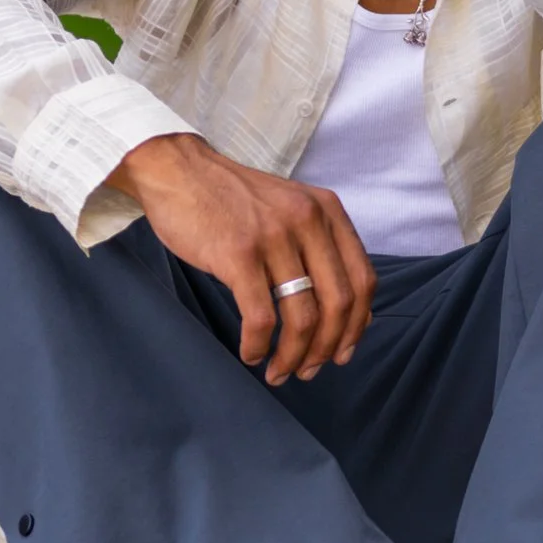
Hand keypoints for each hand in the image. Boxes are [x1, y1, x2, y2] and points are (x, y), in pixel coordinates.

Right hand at [108, 133, 374, 384]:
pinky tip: (251, 354)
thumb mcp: (292, 210)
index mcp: (328, 211)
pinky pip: (261, 316)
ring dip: (294, 355)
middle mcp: (309, 221)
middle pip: (338, 304)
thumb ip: (322, 250)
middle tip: (309, 371)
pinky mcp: (238, 254)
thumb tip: (353, 313)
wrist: (179, 170)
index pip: (363, 280)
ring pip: (302, 316)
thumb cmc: (234, 200)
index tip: (342, 352)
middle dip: (327, 348)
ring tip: (279, 371)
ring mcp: (274, 237)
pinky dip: (259, 345)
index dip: (357, 325)